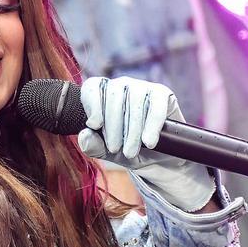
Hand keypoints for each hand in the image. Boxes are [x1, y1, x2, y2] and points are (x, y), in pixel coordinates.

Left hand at [78, 76, 215, 212]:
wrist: (158, 160)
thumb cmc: (129, 150)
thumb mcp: (109, 152)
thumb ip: (93, 145)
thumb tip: (85, 134)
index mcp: (102, 95)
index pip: (92, 87)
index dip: (92, 104)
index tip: (95, 125)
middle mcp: (122, 86)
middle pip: (113, 96)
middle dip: (113, 126)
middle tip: (115, 149)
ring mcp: (142, 87)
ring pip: (134, 101)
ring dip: (132, 129)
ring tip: (131, 152)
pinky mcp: (162, 94)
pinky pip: (156, 105)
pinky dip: (151, 125)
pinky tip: (149, 142)